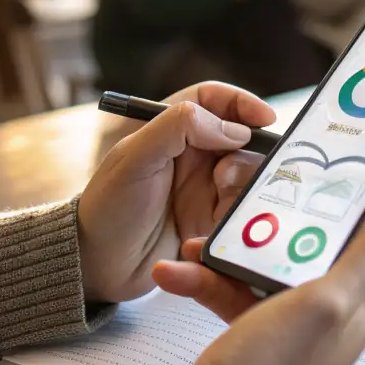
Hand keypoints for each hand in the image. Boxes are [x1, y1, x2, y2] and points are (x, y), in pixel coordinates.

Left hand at [76, 83, 275, 303]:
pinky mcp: (215, 220)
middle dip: (246, 154)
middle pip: (242, 139)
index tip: (264, 118)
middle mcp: (195, 155)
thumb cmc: (108, 206)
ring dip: (242, 186)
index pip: (215, 100)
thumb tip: (233, 129)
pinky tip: (217, 225)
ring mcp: (207, 188)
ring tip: (219, 202)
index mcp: (172, 130)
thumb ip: (179, 128)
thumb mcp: (136, 157)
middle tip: (225, 176)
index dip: (242, 103)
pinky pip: (244, 209)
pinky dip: (240, 214)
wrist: (100, 264)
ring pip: (249, 175)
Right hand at [152, 194, 364, 364]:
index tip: (352, 165)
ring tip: (199, 239)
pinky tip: (174, 272)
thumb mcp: (327, 304)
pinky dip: (206, 280)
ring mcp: (294, 315)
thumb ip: (364, 258)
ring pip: (270, 260)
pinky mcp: (256, 326)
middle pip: (321, 239)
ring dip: (233, 248)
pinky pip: (234, 290)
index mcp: (364, 297)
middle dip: (289, 212)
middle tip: (262, 184)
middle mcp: (335, 303)